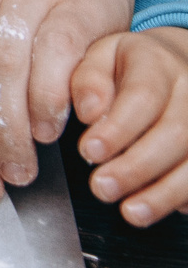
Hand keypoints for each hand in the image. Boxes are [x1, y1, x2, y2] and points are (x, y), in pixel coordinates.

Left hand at [71, 26, 187, 224]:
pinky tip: (159, 206)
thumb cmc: (131, 65)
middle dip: (136, 167)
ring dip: (164, 193)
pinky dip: (182, 197)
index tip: (89, 150)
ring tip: (131, 211)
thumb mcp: (99, 55)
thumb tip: (88, 111)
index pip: (143, 96)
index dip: (117, 129)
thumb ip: (88, 80)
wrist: (176, 64)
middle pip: (175, 134)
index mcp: (158, 64)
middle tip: (102, 186)